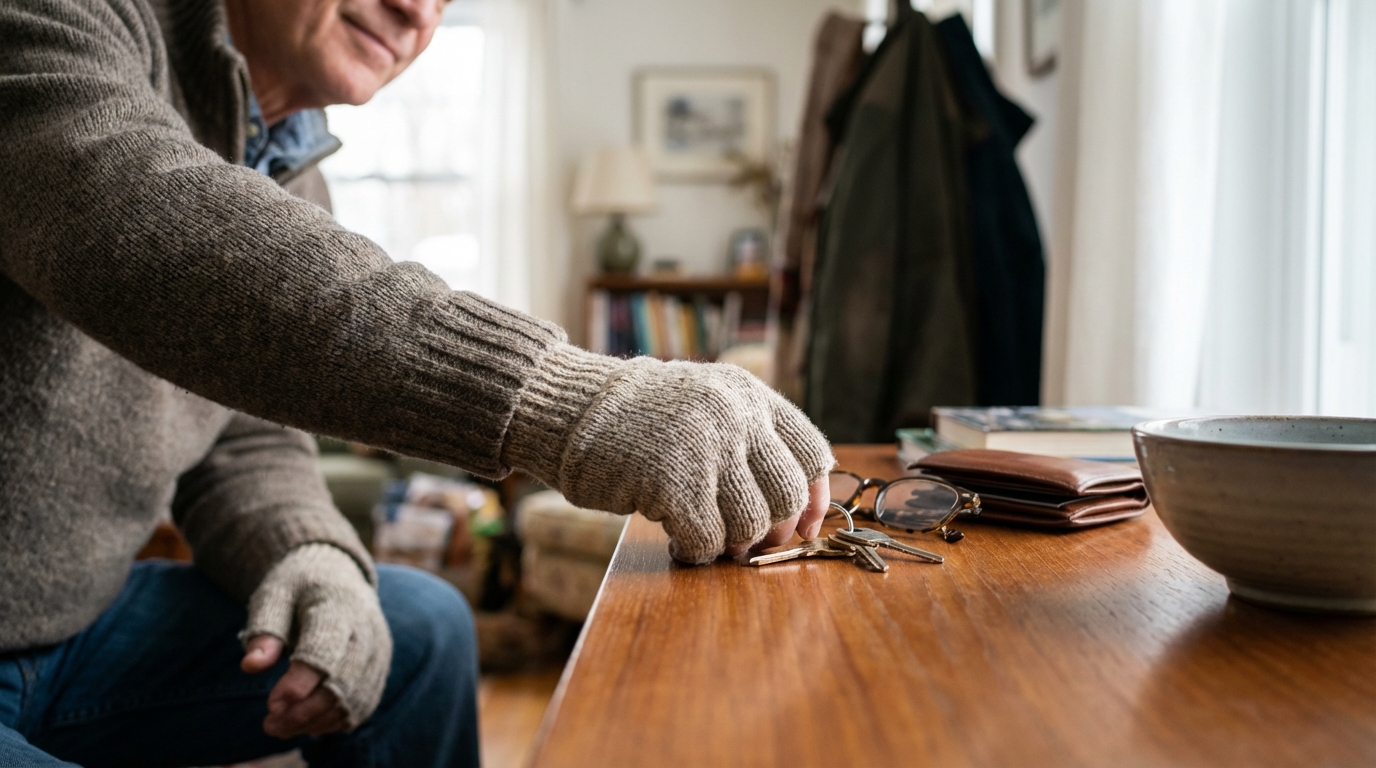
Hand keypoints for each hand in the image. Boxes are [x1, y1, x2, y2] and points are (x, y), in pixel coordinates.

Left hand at [241, 544, 391, 736]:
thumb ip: (264, 630)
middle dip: (306, 710)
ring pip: (355, 697)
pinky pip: (365, 703)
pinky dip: (337, 720)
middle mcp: (365, 629)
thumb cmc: (298, 587)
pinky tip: (309, 725)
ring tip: (283, 728)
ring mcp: (378, 649)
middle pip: (343, 681)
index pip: (324, 651)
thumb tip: (251, 666)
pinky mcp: (380, 666)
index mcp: (337, 605)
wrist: (338, 574)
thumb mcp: (274, 596)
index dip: (299, 683)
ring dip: (318, 720)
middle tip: (270, 725)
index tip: (271, 706)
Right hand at [504, 345, 835, 563]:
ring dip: (731, 544)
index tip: (807, 528)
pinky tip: (678, 543)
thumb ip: (748, 436)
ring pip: (751, 523)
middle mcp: (736, 414)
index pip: (812, 452)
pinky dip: (697, 552)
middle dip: (773, 531)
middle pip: (787, 495)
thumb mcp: (705, 402)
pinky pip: (708, 539)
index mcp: (749, 393)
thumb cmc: (638, 418)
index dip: (816, 499)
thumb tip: (795, 510)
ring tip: (704, 539)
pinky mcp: (672, 482)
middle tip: (748, 545)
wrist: (571, 408)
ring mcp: (706, 446)